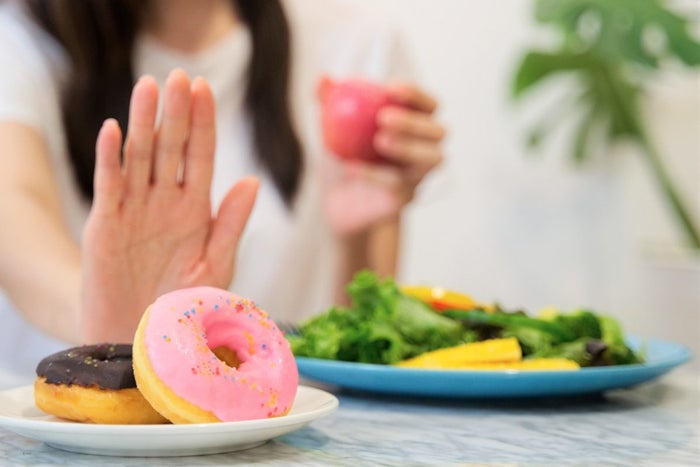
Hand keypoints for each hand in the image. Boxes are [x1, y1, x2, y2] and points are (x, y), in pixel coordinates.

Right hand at [81, 70, 257, 341]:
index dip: (203, 123)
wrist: (142, 337)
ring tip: (149, 87)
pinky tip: (115, 130)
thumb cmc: (184, 304)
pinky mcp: (106, 224)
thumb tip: (252, 181)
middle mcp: (166, 202)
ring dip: (144, 122)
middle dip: (176, 112)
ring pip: (140, 157)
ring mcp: (135, 210)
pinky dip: (111, 159)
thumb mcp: (215, 264)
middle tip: (179, 76)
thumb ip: (231, 224)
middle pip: (171, 147)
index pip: (201, 155)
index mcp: (196, 209)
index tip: (206, 88)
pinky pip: (109, 185)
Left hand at [323, 82, 444, 234]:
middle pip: (437, 131)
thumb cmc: (342, 157)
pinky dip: (376, 175)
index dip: (415, 94)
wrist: (337, 201)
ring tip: (379, 141)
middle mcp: (425, 149)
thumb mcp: (331, 128)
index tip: (389, 88)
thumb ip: (329, 102)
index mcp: (415, 125)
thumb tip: (323, 78)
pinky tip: (352, 168)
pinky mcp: (406, 198)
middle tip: (384, 117)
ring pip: (432, 160)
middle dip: (414, 121)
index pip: (428, 105)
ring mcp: (418, 176)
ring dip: (408, 147)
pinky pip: (399, 186)